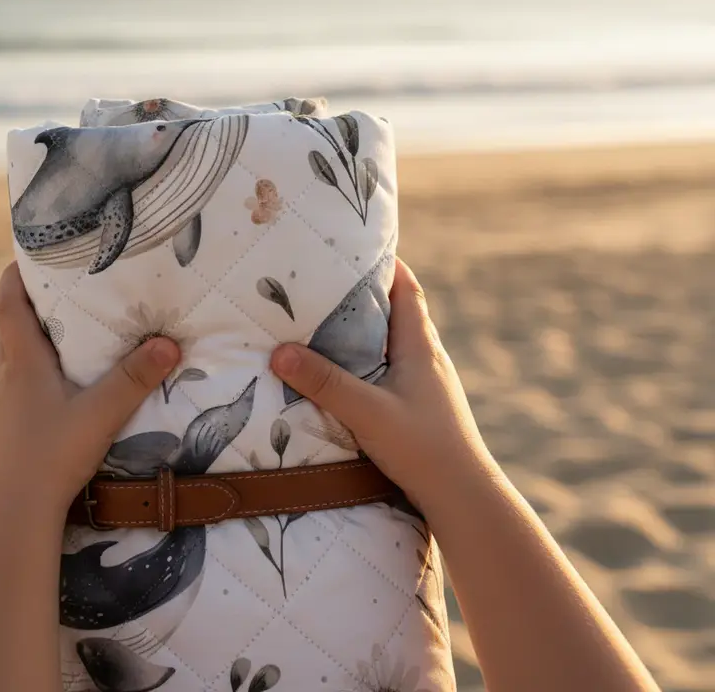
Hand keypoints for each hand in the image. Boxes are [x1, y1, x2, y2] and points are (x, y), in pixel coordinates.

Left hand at [0, 263, 180, 516]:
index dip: (15, 273)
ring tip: (81, 327)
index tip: (35, 251)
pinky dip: (48, 368)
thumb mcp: (100, 413)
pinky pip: (29, 382)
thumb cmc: (50, 457)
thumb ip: (134, 378)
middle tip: (75, 285)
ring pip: (23, 355)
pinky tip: (74, 382)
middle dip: (40, 300)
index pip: (8, 302)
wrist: (14, 514)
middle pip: (16, 324)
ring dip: (45, 336)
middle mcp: (9, 376)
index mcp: (23, 361)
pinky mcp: (15, 425)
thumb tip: (169, 343)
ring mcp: (9, 403)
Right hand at [270, 257, 487, 512]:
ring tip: (332, 324)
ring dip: (370, 329)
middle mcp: (429, 357)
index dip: (385, 264)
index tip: (354, 248)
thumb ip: (325, 383)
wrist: (464, 495)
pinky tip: (353, 375)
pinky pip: (396, 368)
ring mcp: (429, 382)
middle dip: (369, 293)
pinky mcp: (425, 405)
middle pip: (401, 311)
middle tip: (329, 283)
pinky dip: (374, 360)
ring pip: (397, 342)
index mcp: (420, 346)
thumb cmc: (423, 449)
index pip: (407, 288)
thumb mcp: (368, 412)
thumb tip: (279, 351)